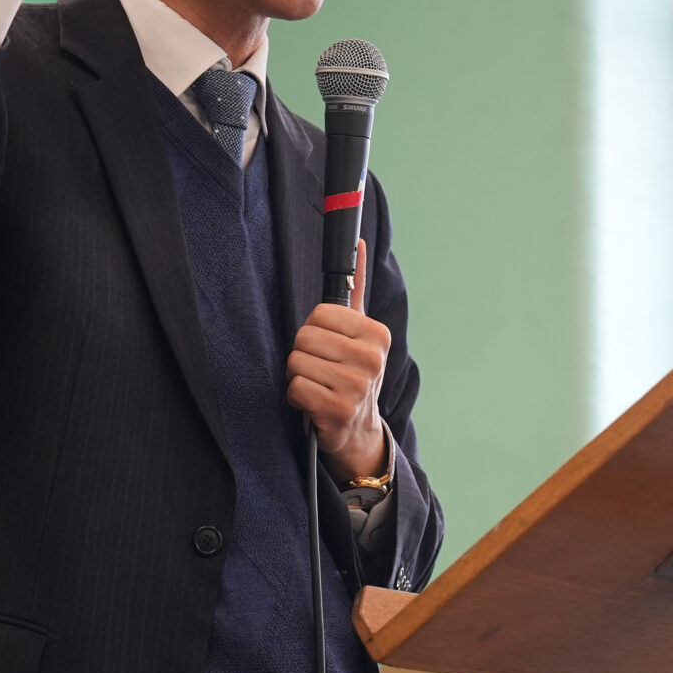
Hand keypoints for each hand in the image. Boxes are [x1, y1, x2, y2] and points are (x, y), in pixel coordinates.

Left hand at [287, 239, 390, 483]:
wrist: (358, 430)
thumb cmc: (352, 373)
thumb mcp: (359, 332)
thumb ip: (356, 287)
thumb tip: (356, 242)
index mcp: (377, 335)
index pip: (320, 314)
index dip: (315, 330)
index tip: (329, 347)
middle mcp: (372, 360)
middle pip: (304, 337)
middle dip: (304, 354)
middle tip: (321, 369)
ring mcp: (357, 387)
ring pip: (296, 363)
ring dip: (299, 377)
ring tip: (318, 386)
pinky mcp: (338, 411)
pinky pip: (295, 389)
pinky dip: (297, 398)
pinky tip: (313, 403)